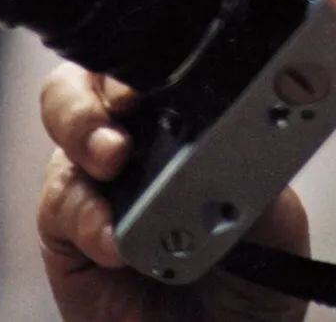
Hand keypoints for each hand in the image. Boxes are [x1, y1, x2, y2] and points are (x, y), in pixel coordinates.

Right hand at [37, 61, 309, 321]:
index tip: (170, 68)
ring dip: (86, 132)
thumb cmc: (252, 280)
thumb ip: (257, 174)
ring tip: (114, 158)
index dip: (154, 56)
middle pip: (94, 75)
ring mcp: (96, 182)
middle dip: (104, 82)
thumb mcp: (275, 220)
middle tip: (130, 105)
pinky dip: (87, 216)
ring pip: (65, 123)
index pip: (154, 62)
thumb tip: (236, 141)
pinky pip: (60, 205)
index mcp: (182, 117)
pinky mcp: (66, 234)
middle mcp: (133, 137)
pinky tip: (116, 239)